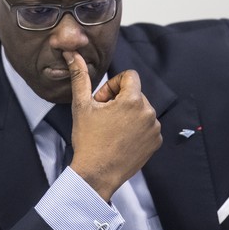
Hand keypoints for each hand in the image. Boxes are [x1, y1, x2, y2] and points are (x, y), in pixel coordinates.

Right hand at [63, 51, 161, 200]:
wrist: (96, 175)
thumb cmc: (88, 140)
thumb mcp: (81, 106)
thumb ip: (80, 76)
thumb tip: (72, 54)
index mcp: (133, 100)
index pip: (129, 76)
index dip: (114, 85)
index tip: (103, 101)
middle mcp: (149, 112)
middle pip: (134, 93)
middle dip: (119, 100)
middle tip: (104, 117)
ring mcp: (154, 128)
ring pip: (141, 109)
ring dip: (127, 114)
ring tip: (111, 130)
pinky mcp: (156, 142)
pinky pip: (148, 126)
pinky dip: (136, 128)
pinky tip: (121, 139)